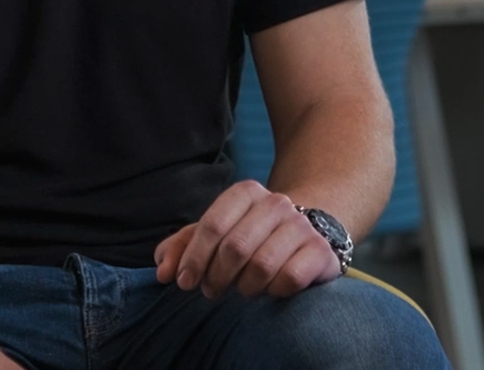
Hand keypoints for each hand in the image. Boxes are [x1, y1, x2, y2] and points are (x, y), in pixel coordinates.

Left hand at [153, 180, 341, 299]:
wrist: (307, 235)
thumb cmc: (251, 237)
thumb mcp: (214, 236)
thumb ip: (182, 248)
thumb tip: (162, 271)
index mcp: (246, 193)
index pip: (213, 224)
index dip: (194, 257)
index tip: (183, 282)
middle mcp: (276, 203)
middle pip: (236, 247)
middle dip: (216, 276)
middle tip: (211, 291)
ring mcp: (302, 226)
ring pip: (262, 266)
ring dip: (245, 287)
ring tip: (243, 289)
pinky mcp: (321, 251)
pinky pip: (289, 278)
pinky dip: (273, 291)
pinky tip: (271, 289)